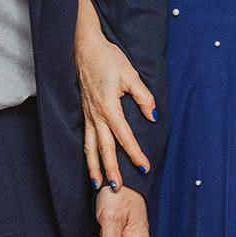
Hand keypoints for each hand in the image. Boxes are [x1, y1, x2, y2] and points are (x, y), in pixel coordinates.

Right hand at [77, 23, 154, 192]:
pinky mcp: (84, 113)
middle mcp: (96, 115)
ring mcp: (87, 115)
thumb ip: (143, 97)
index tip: (144, 167)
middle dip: (111, 169)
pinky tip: (90, 163)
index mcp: (109, 107)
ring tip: (98, 184)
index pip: (124, 136)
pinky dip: (87, 154)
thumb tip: (152, 116)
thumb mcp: (131, 75)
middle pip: (104, 148)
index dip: (135, 153)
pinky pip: (85, 138)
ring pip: (90, 147)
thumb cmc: (108, 59)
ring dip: (94, 167)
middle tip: (118, 188)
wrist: (85, 48)